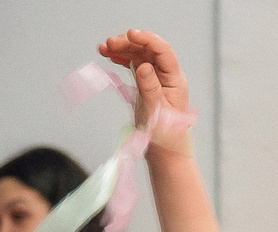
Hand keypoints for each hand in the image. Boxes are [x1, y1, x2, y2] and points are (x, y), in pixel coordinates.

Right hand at [99, 30, 195, 154]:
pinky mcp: (146, 84)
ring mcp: (156, 78)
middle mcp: (166, 75)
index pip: (163, 52)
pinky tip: (110, 56)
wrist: (163, 150)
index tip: (130, 34)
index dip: (147, 39)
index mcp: (174, 80)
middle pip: (148, 50)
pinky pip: (134, 65)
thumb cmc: (164, 135)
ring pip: (139, 56)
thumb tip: (142, 66)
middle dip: (129, 43)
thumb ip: (150, 88)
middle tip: (109, 43)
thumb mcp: (156, 112)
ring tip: (103, 48)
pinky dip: (122, 59)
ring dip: (122, 49)